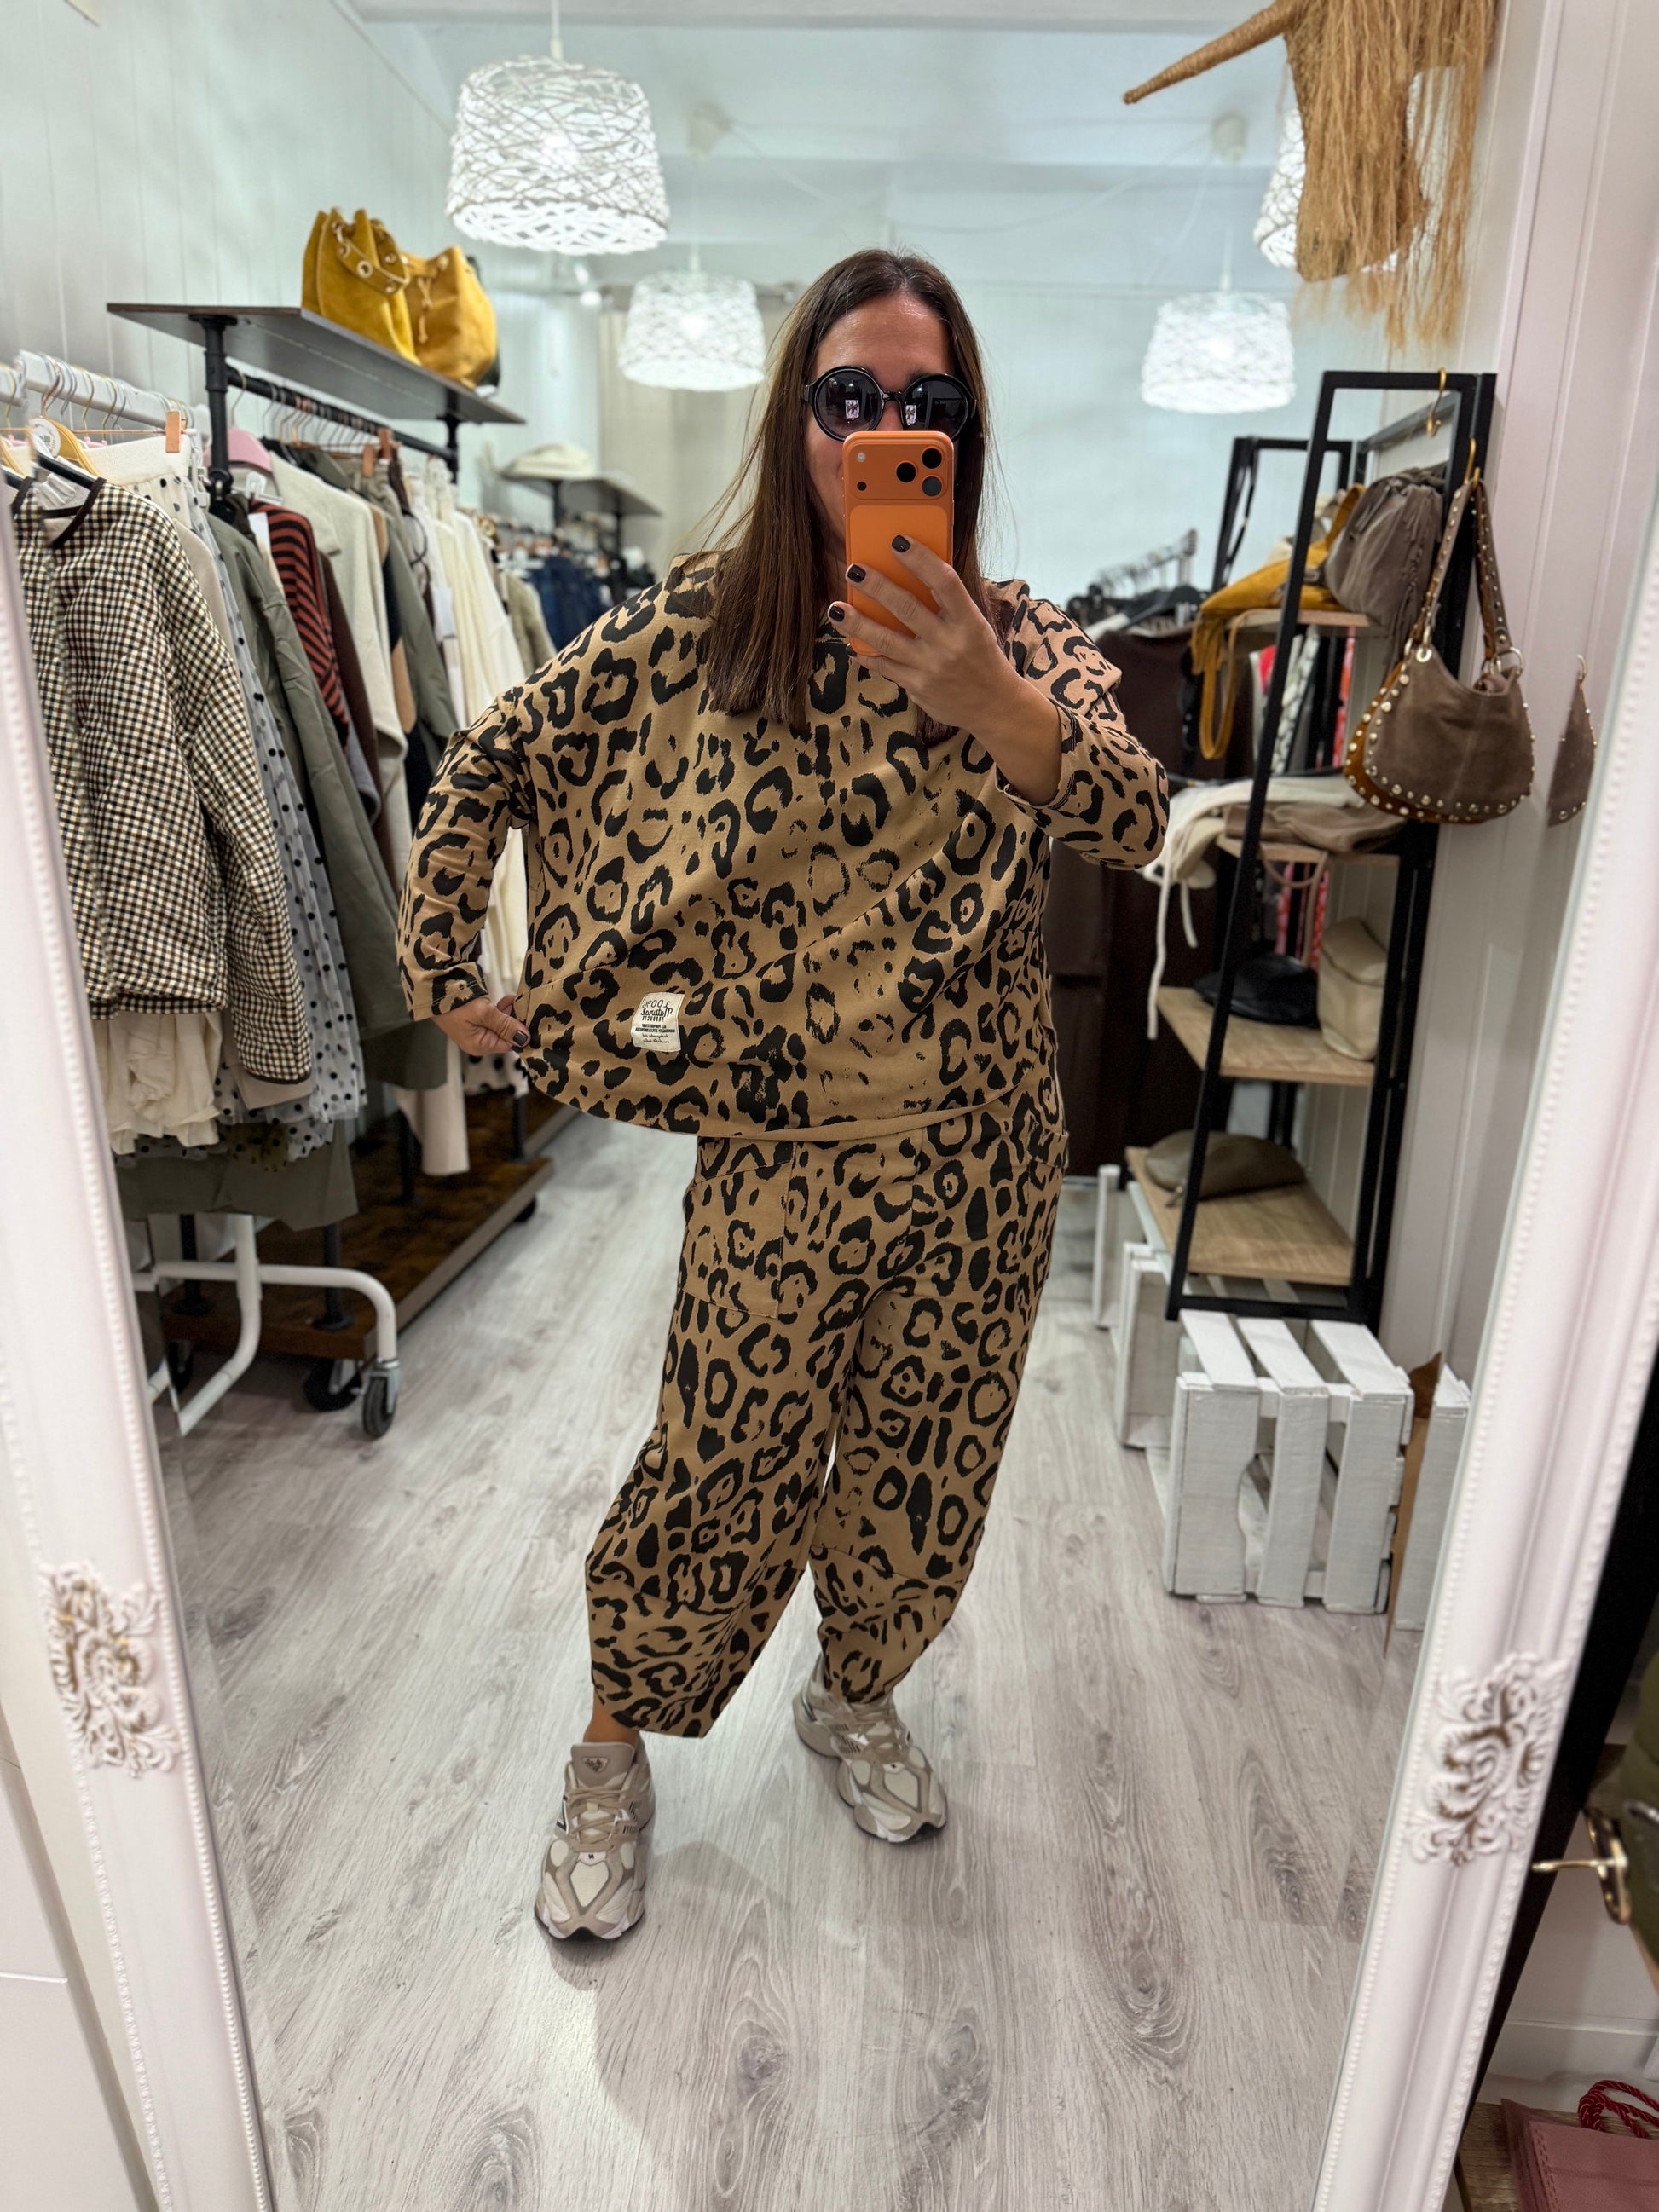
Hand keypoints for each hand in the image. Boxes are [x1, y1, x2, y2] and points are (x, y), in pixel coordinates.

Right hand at [433, 993, 529, 1055]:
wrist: (435, 988)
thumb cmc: (455, 1004)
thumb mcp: (484, 1014)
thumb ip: (505, 1026)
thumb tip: (524, 1039)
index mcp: (479, 1046)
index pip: (508, 1044)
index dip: (520, 1032)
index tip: (528, 1018)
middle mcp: (479, 1041)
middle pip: (506, 1034)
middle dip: (514, 1020)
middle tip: (520, 1005)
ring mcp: (476, 1030)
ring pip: (501, 1024)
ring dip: (508, 1012)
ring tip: (512, 1000)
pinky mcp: (475, 1019)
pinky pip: (494, 1017)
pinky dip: (501, 1009)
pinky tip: (505, 999)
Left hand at [831, 538, 1062, 803]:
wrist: (993, 706)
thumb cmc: (981, 656)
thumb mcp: (975, 626)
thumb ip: (948, 606)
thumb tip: (911, 574)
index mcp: (969, 621)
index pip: (944, 583)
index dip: (920, 560)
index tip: (897, 541)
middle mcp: (949, 643)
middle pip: (906, 608)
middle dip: (877, 587)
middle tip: (853, 570)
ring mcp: (930, 667)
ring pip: (885, 640)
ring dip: (857, 623)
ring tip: (836, 609)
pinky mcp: (916, 687)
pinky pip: (884, 666)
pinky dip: (866, 654)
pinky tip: (852, 643)